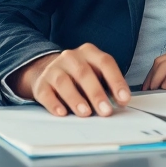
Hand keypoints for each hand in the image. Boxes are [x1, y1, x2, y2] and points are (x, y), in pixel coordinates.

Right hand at [12, 44, 130, 116]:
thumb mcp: (96, 74)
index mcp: (89, 53)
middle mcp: (71, 57)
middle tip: (106, 111)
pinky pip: (46, 93)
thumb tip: (121, 103)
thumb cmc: (80, 76)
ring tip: (85, 113)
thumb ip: (108, 86)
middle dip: (96, 93)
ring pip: (63, 82)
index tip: (124, 99)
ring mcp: (54, 69)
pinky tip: (62, 113)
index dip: (116, 81)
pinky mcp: (41, 83)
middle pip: (84, 73)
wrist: (48, 71)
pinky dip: (54, 104)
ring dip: (75, 99)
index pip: (105, 63)